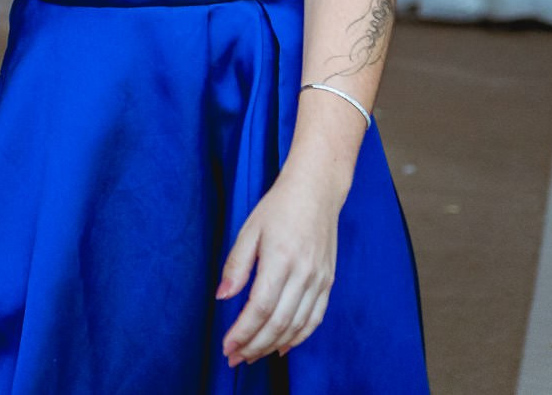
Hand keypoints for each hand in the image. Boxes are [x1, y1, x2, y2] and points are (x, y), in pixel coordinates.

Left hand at [216, 167, 342, 365]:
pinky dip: (299, 336)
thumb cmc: (278, 208)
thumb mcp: (249, 230)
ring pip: (297, 325)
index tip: (226, 345)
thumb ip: (236, 265)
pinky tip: (282, 346)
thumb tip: (223, 297)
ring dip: (273, 345)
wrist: (317, 192)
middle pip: (279, 322)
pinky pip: (315, 318)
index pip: (260, 307)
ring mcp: (319, 280)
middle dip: (254, 345)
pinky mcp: (328, 282)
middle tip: (235, 358)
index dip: (243, 331)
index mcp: (281, 259)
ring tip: (252, 355)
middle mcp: (304, 273)